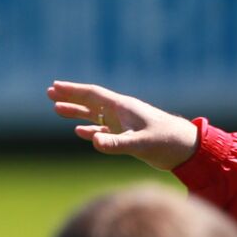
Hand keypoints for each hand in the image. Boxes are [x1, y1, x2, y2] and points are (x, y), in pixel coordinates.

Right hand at [47, 81, 199, 170]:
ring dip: (76, 113)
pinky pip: (104, 131)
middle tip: (49, 93)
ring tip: (57, 110)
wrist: (187, 149)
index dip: (73, 90)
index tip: (55, 86)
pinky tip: (80, 132)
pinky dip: (90, 130)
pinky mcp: (128, 137)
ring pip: (94, 116)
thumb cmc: (167, 141)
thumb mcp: (141, 143)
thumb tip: (94, 142)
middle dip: (70, 97)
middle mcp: (121, 113)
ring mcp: (124, 125)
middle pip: (90, 102)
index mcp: (123, 107)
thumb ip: (117, 144)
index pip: (93, 95)